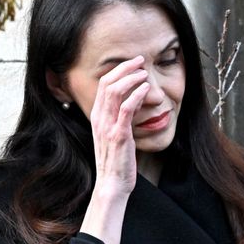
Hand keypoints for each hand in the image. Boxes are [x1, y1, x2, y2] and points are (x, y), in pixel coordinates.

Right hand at [90, 55, 149, 198]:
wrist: (112, 183)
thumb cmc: (116, 160)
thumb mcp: (113, 133)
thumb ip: (120, 116)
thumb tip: (134, 100)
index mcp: (97, 116)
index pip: (104, 84)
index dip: (118, 69)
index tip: (133, 63)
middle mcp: (99, 118)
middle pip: (108, 82)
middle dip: (125, 67)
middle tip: (140, 60)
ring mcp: (108, 126)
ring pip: (115, 91)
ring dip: (131, 78)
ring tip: (144, 73)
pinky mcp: (119, 135)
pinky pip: (126, 108)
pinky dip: (137, 94)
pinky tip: (146, 89)